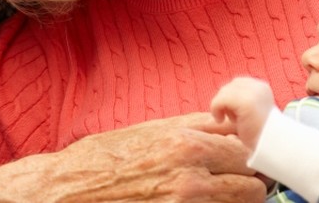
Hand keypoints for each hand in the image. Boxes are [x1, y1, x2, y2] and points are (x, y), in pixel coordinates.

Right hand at [0, 112, 262, 201]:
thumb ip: (190, 127)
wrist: (65, 189)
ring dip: (238, 198)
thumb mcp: (148, 130)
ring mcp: (187, 200)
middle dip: (249, 178)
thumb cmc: (100, 159)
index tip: (245, 157)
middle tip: (237, 181)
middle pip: (253, 175)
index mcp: (185, 140)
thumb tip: (225, 123)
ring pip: (246, 199)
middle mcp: (192, 170)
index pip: (246, 144)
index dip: (249, 151)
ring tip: (221, 195)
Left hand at [209, 77, 274, 148]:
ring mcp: (252, 93)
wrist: (270, 146)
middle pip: (229, 87)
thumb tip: (219, 95)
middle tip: (233, 119)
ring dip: (221, 107)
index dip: (230, 99)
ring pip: (222, 93)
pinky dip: (215, 110)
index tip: (236, 114)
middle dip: (225, 103)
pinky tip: (221, 121)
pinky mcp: (245, 102)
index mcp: (261, 87)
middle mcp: (258, 87)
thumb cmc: (258, 133)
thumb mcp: (251, 111)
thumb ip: (240, 100)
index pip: (237, 84)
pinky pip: (220, 100)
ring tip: (232, 121)